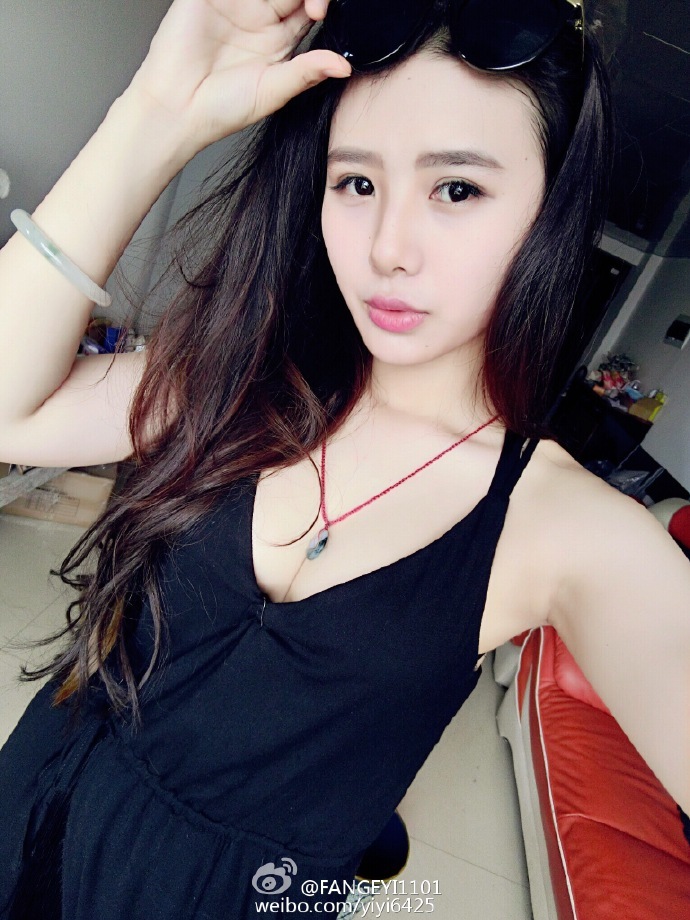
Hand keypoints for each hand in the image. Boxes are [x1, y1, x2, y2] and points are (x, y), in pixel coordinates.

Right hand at [127, 0, 349, 158]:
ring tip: (281, 0)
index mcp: (280, 40)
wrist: (177, 108)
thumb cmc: (220, 110)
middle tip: (310, 1)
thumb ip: (307, 72)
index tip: (319, 10)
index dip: (320, 1)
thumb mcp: (273, 91)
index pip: (309, 6)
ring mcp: (235, 1)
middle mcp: (260, 16)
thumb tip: (344, 67)